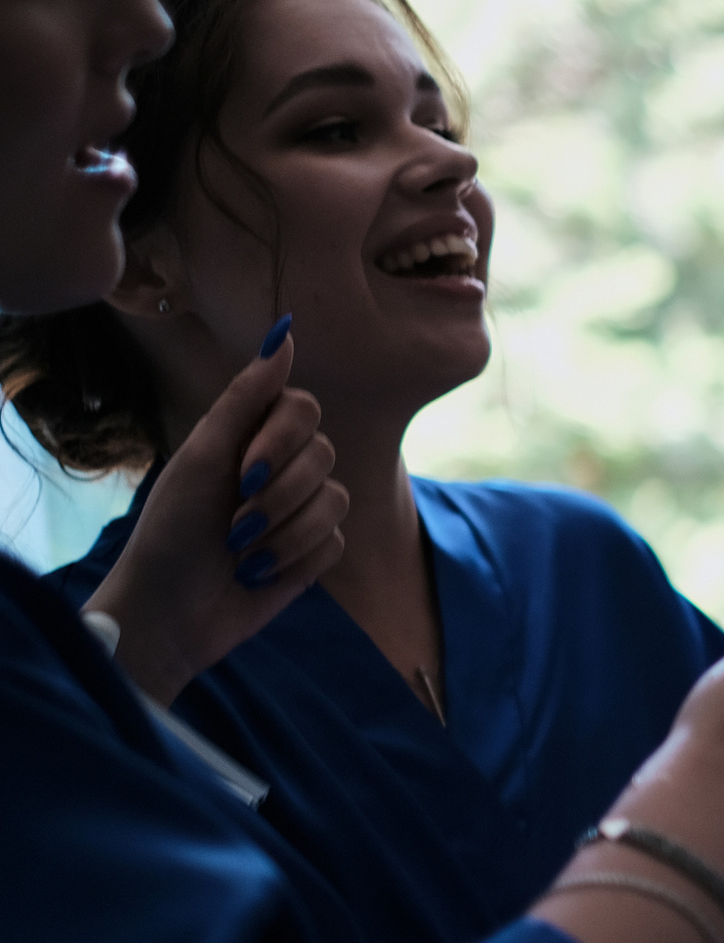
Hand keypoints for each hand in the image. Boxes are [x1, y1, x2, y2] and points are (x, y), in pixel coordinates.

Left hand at [83, 316, 347, 705]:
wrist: (169, 611)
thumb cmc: (170, 531)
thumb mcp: (201, 457)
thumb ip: (246, 397)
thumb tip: (283, 330)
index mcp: (250, 437)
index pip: (303, 408)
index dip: (282, 439)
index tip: (242, 468)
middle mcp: (282, 468)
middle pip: (324, 453)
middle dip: (278, 493)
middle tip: (234, 522)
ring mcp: (302, 510)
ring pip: (334, 500)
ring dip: (282, 532)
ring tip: (241, 552)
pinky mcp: (315, 553)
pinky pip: (334, 541)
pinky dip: (293, 559)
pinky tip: (259, 573)